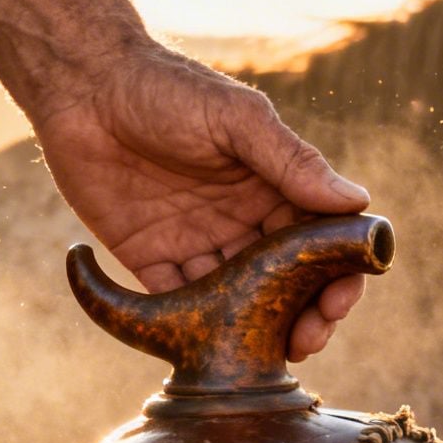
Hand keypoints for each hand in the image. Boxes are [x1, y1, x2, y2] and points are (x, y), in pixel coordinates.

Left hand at [34, 46, 370, 360]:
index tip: (339, 300)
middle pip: (286, 280)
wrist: (85, 87)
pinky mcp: (152, 259)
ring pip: (239, 301)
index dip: (337, 272)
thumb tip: (357, 201)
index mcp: (272, 184)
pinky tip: (209, 348)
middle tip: (309, 341)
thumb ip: (290, 160)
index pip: (319, 238)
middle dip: (303, 314)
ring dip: (256, 331)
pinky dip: (193, 330)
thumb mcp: (235, 118)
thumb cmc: (168, 88)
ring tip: (265, 355)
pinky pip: (175, 305)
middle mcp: (241, 219)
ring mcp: (198, 243)